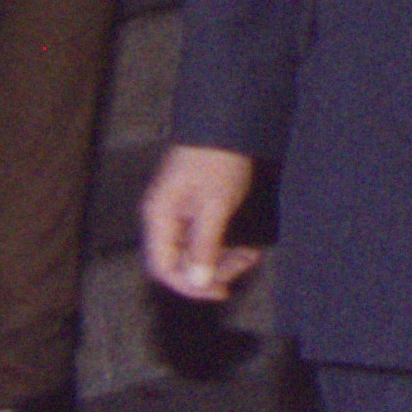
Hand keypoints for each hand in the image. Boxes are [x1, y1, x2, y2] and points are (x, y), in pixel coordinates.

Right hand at [140, 143, 264, 304]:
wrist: (226, 121)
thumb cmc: (217, 158)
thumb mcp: (215, 205)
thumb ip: (204, 244)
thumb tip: (197, 281)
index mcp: (159, 217)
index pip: (163, 267)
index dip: (189, 285)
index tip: (220, 290)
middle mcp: (164, 218)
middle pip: (180, 262)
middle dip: (213, 270)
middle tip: (244, 266)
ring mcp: (179, 212)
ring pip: (197, 251)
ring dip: (224, 257)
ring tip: (252, 254)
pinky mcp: (195, 207)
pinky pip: (206, 237)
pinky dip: (227, 243)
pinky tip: (248, 244)